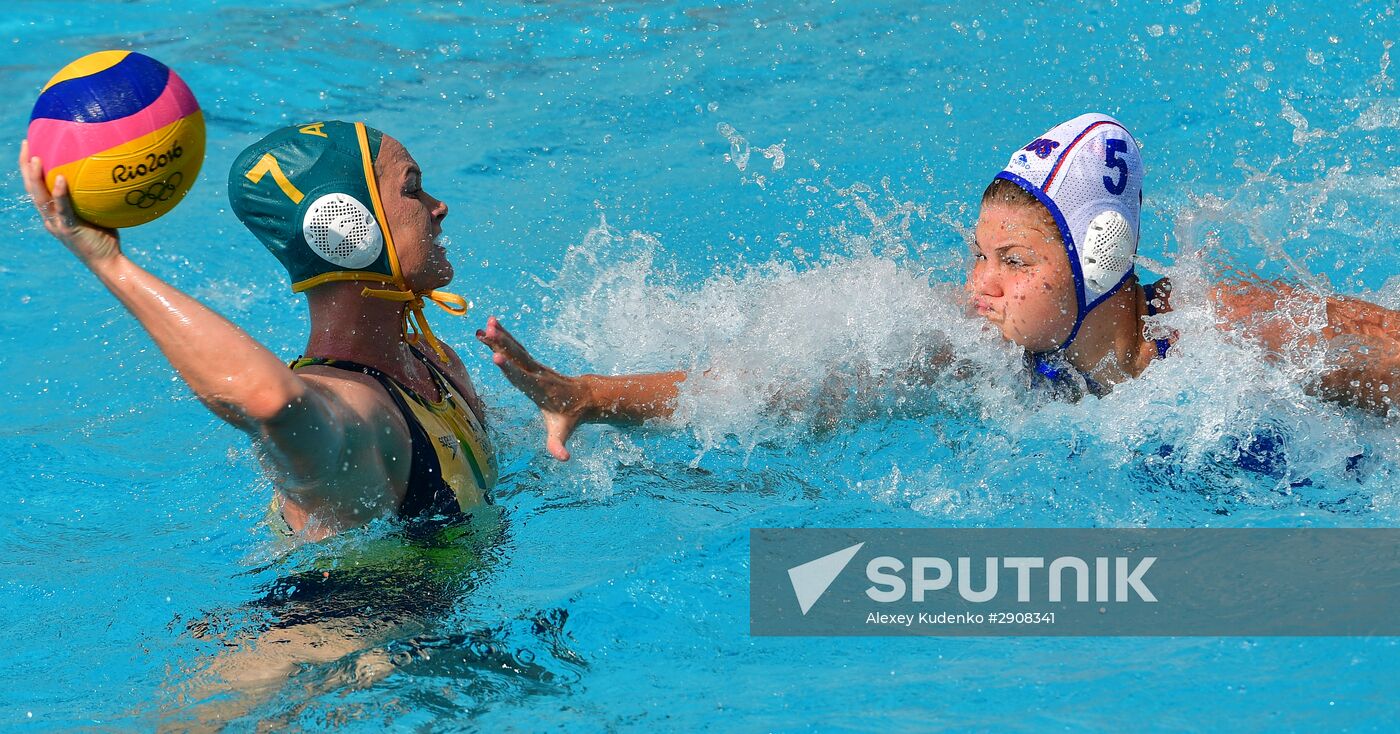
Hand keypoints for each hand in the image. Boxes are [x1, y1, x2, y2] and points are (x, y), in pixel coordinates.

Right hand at [19, 139, 121, 265]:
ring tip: (36, 158)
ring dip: (35, 177)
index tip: (31, 146)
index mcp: (53, 213)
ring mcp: (57, 224)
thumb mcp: (96, 212)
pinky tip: (61, 178)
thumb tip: (105, 171)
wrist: (108, 262)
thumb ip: (92, 196)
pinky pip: (62, 209)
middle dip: (26, 165)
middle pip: (31, 188)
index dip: (30, 167)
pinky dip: (60, 193)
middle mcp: (50, 218)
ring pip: (39, 197)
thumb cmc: (106, 236)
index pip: (36, 187)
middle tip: (27, 143)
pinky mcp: (68, 229)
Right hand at [477, 316, 591, 460]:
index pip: (523, 378)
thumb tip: (563, 458)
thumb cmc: (570, 416)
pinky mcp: (532, 362)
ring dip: (501, 336)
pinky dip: (504, 336)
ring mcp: (534, 366)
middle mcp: (536, 374)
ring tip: (486, 324)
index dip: (510, 368)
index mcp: (540, 390)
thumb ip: (559, 445)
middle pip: (517, 357)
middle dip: (503, 344)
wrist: (584, 397)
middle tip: (487, 332)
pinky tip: (490, 326)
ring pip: (516, 348)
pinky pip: (516, 347)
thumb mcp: (564, 432)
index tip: (497, 357)